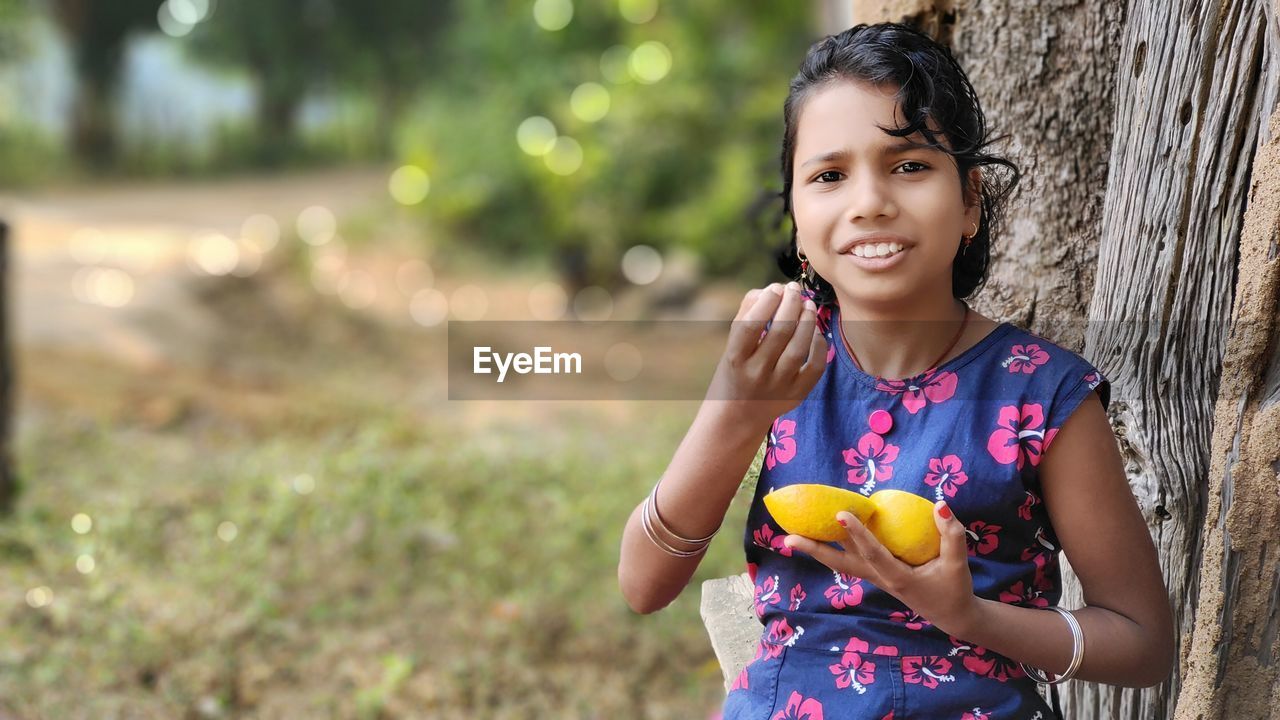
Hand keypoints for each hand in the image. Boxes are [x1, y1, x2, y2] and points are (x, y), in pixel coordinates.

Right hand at [704, 281, 827, 422]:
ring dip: (807, 320)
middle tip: (795, 289)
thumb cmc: (734, 373)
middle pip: (780, 331)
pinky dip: (819, 345)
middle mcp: (756, 373)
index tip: (775, 288)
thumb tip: (772, 291)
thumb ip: (747, 316)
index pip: (752, 324)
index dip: (767, 301)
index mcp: (735, 358)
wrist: (737, 419)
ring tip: (808, 305)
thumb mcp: (730, 347)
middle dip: (791, 303)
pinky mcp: (796, 395)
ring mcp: (778, 386)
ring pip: (799, 347)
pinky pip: (815, 367)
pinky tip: (816, 332)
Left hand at [782, 500, 979, 637]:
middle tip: (788, 538)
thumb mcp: (958, 564)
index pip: (873, 553)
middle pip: (841, 564)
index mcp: (898, 577)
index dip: (857, 534)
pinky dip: (833, 547)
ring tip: (791, 536)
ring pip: (840, 563)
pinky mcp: (875, 575)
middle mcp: (879, 578)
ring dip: (817, 550)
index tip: (840, 513)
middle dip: (814, 550)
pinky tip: (822, 533)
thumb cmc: (953, 588)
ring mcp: (874, 578)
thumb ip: (952, 535)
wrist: (951, 615)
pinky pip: (849, 559)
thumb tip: (941, 505)